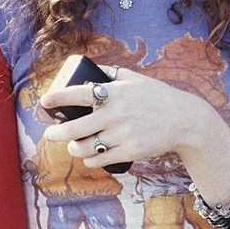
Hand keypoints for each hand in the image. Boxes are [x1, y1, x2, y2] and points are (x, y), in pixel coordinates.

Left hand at [39, 67, 214, 167]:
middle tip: (51, 133)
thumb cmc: (158, 97)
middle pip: (74, 128)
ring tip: (73, 145)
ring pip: (85, 148)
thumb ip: (113, 73)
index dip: (58, 98)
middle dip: (56, 133)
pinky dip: (91, 161)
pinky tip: (90, 157)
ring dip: (74, 148)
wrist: (185, 120)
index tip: (45, 101)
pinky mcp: (131, 151)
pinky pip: (100, 160)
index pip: (79, 94)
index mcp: (116, 92)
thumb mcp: (137, 79)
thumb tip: (90, 67)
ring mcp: (124, 134)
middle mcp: (117, 113)